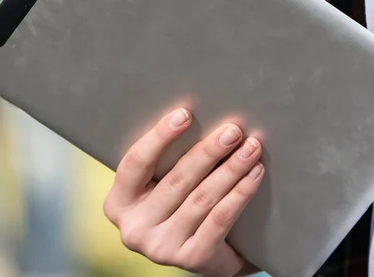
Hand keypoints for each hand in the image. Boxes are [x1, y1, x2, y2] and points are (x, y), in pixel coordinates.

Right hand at [103, 108, 263, 276]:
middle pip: (176, 180)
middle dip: (208, 151)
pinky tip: (254, 175)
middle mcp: (135, 230)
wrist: (207, 253)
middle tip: (233, 130)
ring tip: (251, 148)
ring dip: (230, 169)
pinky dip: (240, 193)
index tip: (185, 113)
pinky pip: (220, 219)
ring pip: (202, 199)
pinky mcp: (192, 260)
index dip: (159, 137)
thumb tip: (193, 113)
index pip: (135, 164)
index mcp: (119, 203)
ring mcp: (162, 249)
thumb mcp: (161, 185)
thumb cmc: (181, 203)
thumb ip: (166, 159)